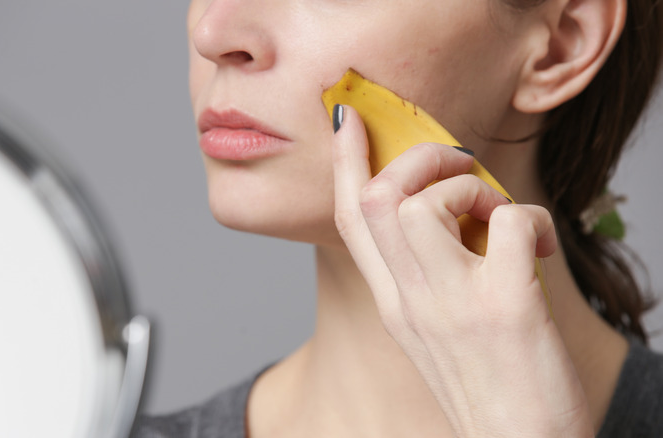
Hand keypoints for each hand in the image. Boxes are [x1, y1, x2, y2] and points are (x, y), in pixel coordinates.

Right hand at [331, 105, 592, 436]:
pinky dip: (533, 218)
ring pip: (427, 204)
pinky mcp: (504, 308)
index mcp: (393, 302)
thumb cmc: (488, 386)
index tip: (348, 119)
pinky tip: (543, 247)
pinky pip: (510, 224)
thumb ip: (427, 271)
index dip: (345, 162)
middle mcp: (410, 300)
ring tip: (495, 214)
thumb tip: (450, 210)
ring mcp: (452, 304)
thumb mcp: (435, 327)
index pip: (351, 219)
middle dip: (417, 159)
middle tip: (457, 167)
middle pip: (378, 200)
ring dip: (469, 188)